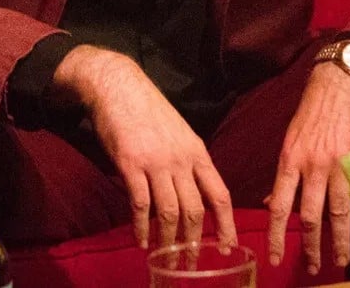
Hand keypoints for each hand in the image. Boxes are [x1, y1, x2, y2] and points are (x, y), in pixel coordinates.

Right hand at [52, 45, 237, 250]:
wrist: (119, 86)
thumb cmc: (149, 110)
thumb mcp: (180, 133)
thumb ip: (189, 162)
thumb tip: (196, 192)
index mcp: (197, 152)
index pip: (220, 194)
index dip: (226, 224)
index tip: (229, 246)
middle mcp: (181, 160)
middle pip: (195, 210)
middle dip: (195, 241)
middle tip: (192, 263)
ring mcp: (156, 162)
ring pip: (169, 211)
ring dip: (169, 239)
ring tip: (167, 257)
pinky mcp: (130, 164)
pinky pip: (140, 204)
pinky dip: (142, 227)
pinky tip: (142, 240)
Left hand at [264, 63, 349, 275]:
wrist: (344, 82)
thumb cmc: (315, 111)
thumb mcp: (291, 138)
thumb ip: (285, 172)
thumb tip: (269, 202)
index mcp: (290, 159)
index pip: (279, 205)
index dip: (276, 235)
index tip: (275, 257)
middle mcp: (314, 165)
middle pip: (310, 216)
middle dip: (310, 246)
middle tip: (311, 267)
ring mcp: (341, 164)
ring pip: (339, 213)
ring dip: (339, 241)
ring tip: (340, 259)